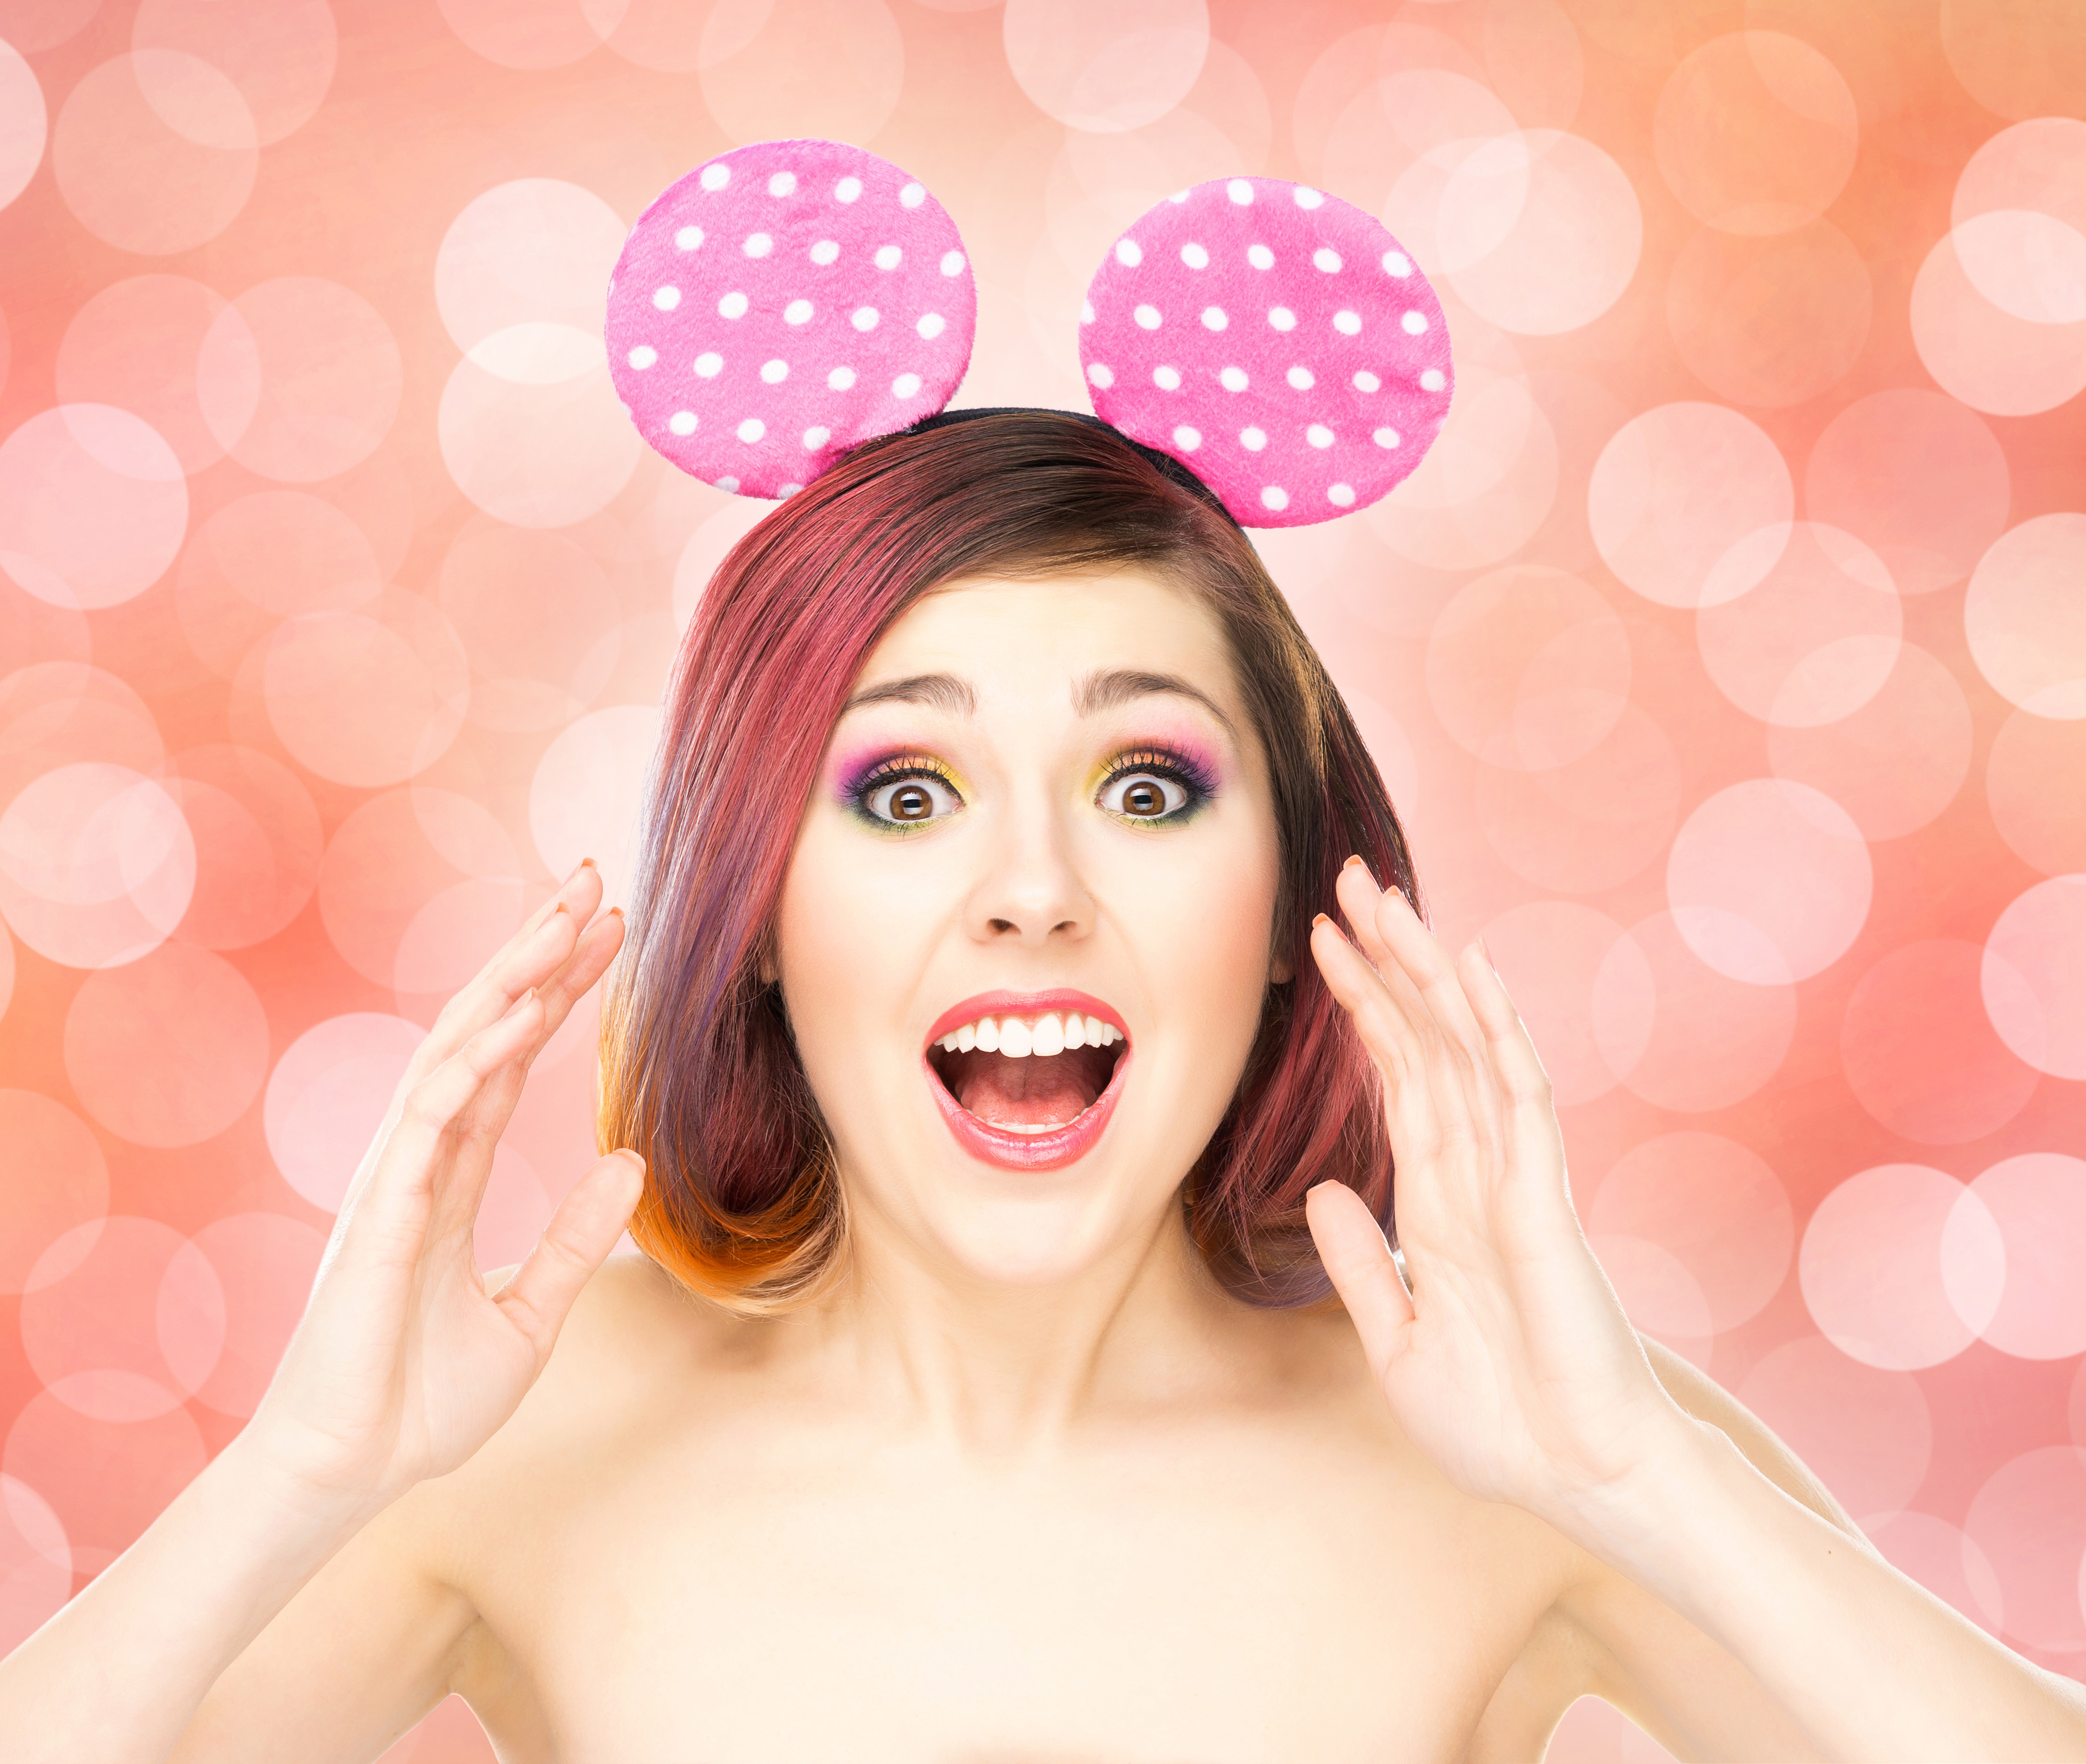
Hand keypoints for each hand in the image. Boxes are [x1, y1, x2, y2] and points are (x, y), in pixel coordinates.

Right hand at [240, 862, 641, 1518]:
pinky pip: (433, 1117)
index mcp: (453, 1175)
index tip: (610, 934)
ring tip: (565, 915)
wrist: (355, 1473)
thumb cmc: (421, 1404)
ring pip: (456, 1051)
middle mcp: (422, 1158)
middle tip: (591, 881)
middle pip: (483, 1029)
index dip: (556, 992)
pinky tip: (520, 1013)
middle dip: (535, 953)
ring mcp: (396, 1177)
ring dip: (511, 979)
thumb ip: (576, 1239)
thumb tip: (633, 1166)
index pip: (510, 1058)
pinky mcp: (383, 1212)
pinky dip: (476, 1059)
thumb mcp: (530, 1316)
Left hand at [1304, 859, 1690, 1529]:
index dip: (1359, 1006)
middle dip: (1388, 959)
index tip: (1320, 942)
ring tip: (1388, 899)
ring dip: (1430, 973)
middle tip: (1349, 877)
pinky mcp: (1543, 1201)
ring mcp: (1511, 1179)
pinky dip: (1498, 1038)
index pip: (1394, 1077)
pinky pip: (1521, 1101)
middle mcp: (1473, 1173)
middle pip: (1425, 1039)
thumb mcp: (1397, 1342)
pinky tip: (1475, 978)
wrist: (1574, 1479)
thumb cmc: (1501, 1424)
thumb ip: (1359, 1265)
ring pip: (1466, 1050)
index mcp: (1434, 1203)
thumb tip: (1326, 1190)